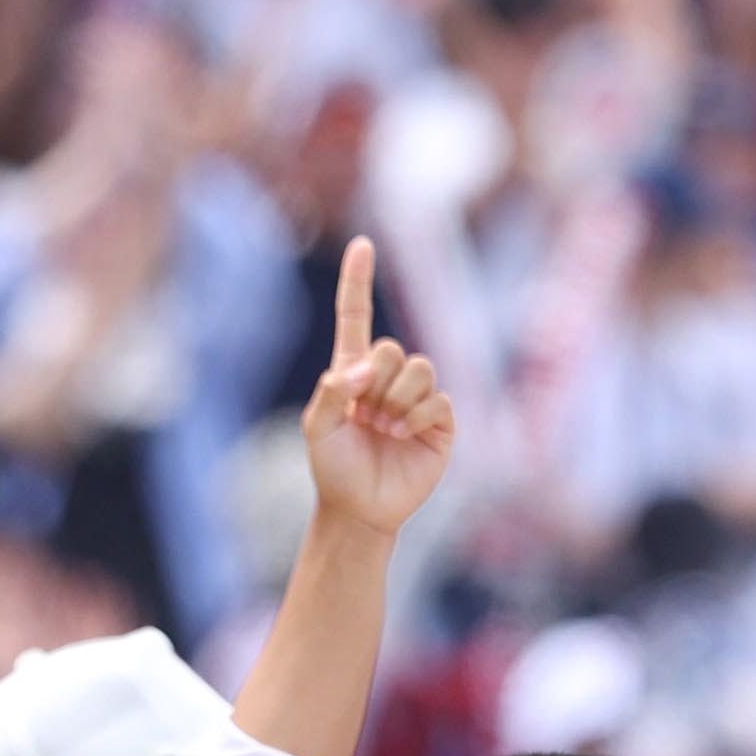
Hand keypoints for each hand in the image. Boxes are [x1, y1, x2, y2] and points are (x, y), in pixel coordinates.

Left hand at [301, 237, 456, 538]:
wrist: (360, 511)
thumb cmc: (333, 469)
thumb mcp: (316, 428)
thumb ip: (331, 391)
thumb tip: (364, 369)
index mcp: (354, 371)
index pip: (357, 316)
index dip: (359, 280)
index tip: (362, 244)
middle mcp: (387, 380)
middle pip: (393, 348)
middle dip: (377, 380)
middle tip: (365, 415)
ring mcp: (415, 401)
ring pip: (420, 368)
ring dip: (397, 398)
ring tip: (384, 428)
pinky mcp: (439, 424)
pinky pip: (437, 399)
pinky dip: (416, 416)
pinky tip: (402, 435)